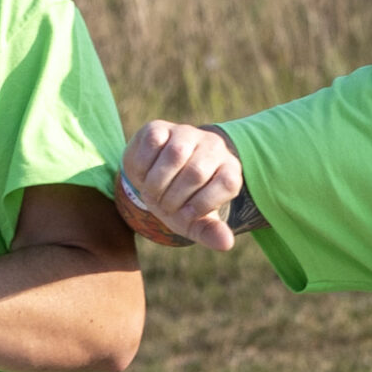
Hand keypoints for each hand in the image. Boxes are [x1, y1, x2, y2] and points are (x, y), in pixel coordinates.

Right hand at [120, 122, 242, 251]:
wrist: (153, 182)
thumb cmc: (180, 204)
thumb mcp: (194, 222)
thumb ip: (210, 232)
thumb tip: (227, 244)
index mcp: (229, 170)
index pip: (226, 184)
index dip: (202, 205)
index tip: (186, 216)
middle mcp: (213, 146)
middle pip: (196, 172)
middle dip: (174, 198)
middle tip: (163, 208)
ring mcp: (187, 134)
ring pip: (175, 155)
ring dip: (157, 183)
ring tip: (152, 194)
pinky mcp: (160, 127)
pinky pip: (152, 143)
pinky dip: (143, 167)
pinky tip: (143, 175)